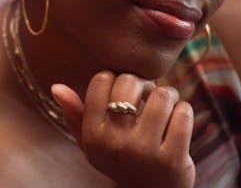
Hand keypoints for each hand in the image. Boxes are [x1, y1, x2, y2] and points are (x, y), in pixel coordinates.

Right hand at [52, 71, 194, 187]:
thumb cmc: (120, 161)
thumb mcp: (92, 143)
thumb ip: (74, 114)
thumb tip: (56, 86)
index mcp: (92, 135)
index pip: (103, 79)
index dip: (119, 79)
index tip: (127, 93)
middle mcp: (115, 143)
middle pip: (131, 82)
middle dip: (145, 84)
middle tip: (148, 97)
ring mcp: (144, 152)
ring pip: (163, 94)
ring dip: (169, 96)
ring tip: (165, 108)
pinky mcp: (172, 159)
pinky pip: (183, 113)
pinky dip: (184, 112)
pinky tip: (177, 124)